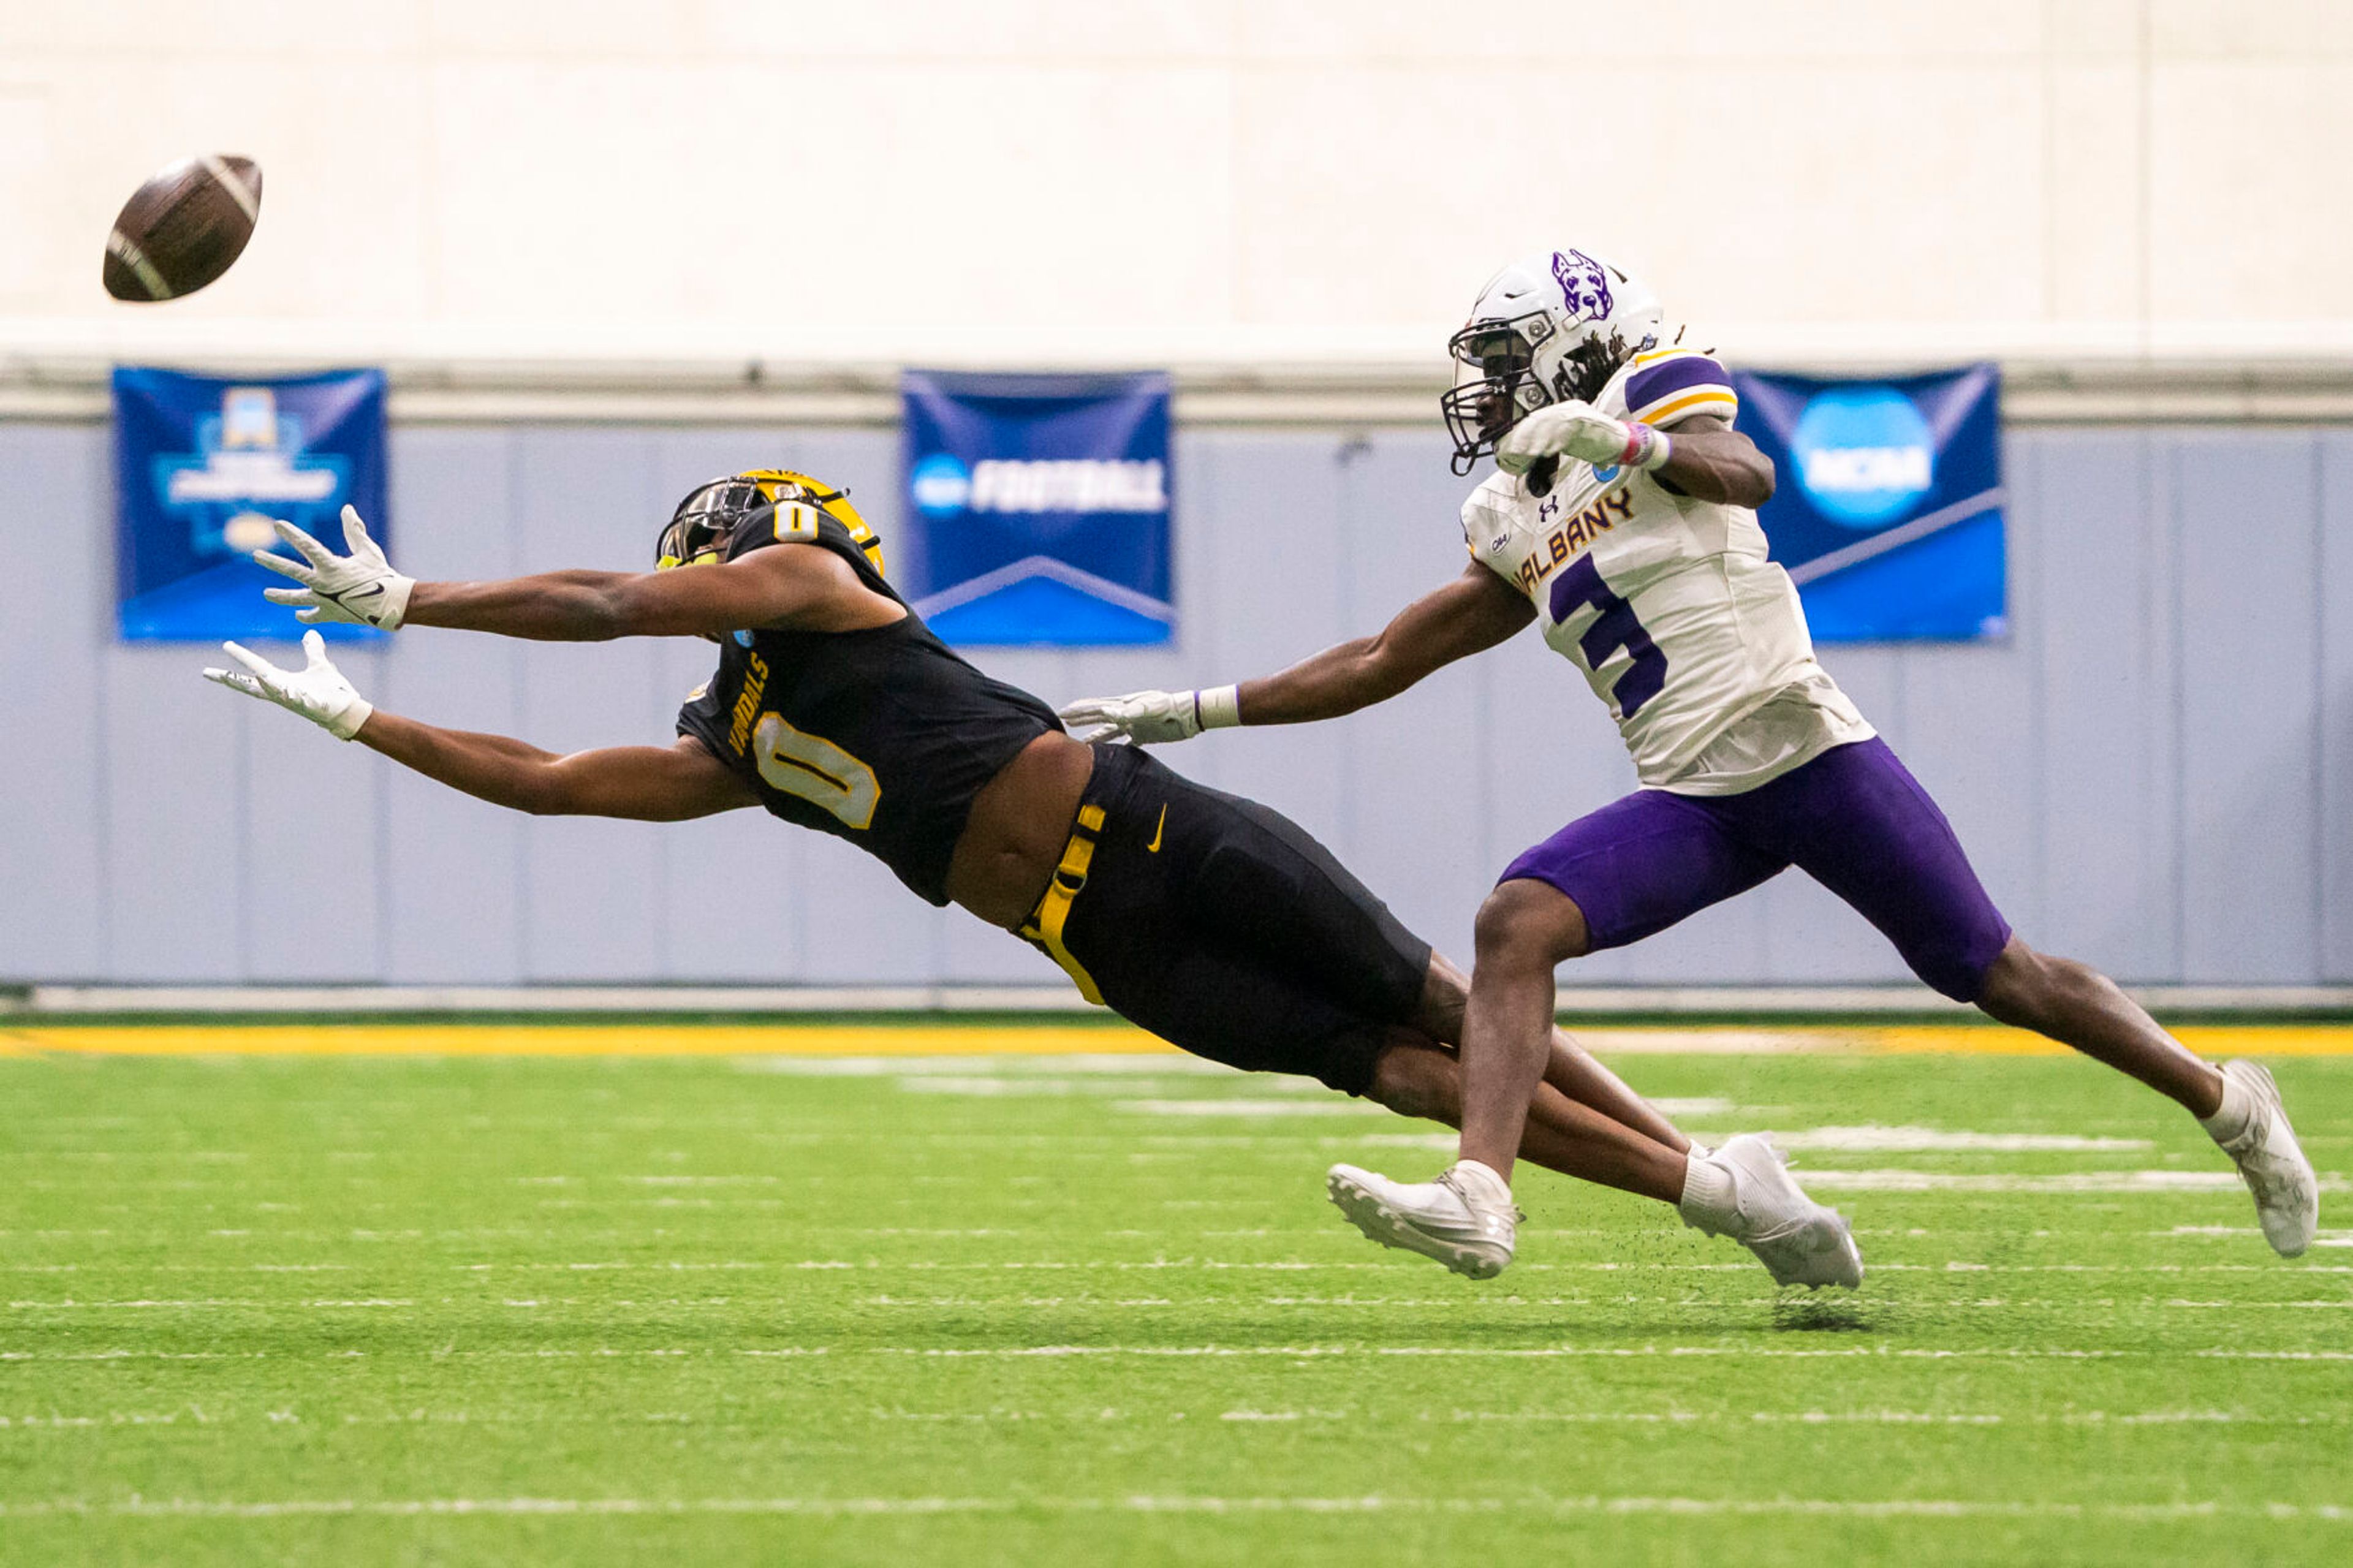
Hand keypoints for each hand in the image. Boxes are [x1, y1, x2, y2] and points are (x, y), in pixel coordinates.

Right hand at [202, 630, 374, 739]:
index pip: (256, 668)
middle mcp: (283, 692)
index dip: (241, 658)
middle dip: (230, 678)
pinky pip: (297, 700)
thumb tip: (310, 633)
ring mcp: (295, 701)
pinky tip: (282, 688)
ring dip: (260, 684)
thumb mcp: (320, 666)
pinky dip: (288, 694)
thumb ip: (313, 650)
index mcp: (283, 681)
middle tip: (208, 673)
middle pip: (251, 686)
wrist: (348, 711)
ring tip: (242, 675)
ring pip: (271, 693)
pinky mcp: (310, 706)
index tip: (225, 645)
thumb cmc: (332, 692)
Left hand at [254, 504, 413, 627]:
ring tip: (266, 594)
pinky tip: (298, 614)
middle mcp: (323, 583)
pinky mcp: (332, 613)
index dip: (292, 534)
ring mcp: (325, 600)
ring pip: (296, 598)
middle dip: (272, 562)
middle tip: (256, 555)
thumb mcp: (368, 550)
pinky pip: (314, 615)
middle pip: (292, 571)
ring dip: (280, 596)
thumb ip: (354, 530)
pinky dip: (306, 615)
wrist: (392, 605)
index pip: (307, 545)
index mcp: (332, 565)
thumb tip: (347, 509)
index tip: (277, 525)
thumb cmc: (382, 575)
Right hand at [1058, 689, 1223, 744]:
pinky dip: (1115, 750)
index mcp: (1124, 705)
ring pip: (1109, 732)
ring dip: (1095, 736)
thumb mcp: (1149, 709)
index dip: (1078, 710)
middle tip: (1063, 720)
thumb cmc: (1170, 708)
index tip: (1061, 712)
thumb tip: (1107, 713)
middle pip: (1098, 717)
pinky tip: (1109, 756)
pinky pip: (1125, 744)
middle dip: (1081, 719)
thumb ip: (1129, 711)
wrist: (1189, 715)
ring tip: (1081, 743)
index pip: (1096, 707)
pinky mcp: (1144, 736)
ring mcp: (1135, 725)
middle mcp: (1126, 714)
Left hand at [1497, 401, 1666, 475]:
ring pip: (1550, 424)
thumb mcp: (1567, 442)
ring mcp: (1577, 413)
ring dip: (1536, 440)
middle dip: (1525, 436)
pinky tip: (1546, 451)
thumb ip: (1550, 444)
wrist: (1621, 443)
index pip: (1537, 419)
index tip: (1510, 447)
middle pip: (1540, 420)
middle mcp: (1568, 408)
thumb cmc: (1593, 444)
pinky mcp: (1586, 421)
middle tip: (1514, 452)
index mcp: (1562, 411)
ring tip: (1527, 453)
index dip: (1522, 433)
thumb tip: (1527, 456)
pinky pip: (1565, 430)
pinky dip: (1554, 441)